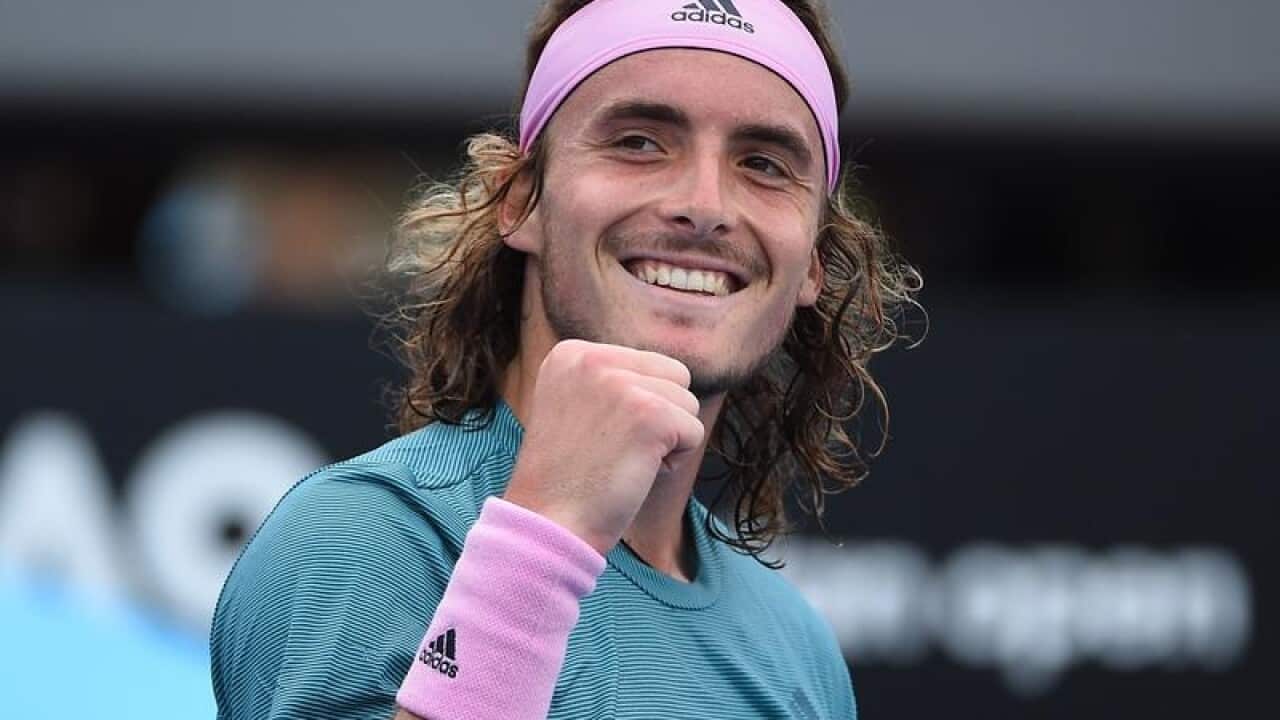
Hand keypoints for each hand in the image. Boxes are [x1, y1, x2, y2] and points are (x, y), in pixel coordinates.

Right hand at [503, 339, 704, 554]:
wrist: (547, 524)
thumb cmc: (566, 478)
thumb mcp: (574, 406)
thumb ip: (611, 380)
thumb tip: (671, 372)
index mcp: (570, 353)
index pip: (647, 363)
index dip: (636, 408)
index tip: (594, 436)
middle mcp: (592, 358)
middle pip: (674, 376)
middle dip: (659, 417)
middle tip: (613, 450)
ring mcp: (620, 383)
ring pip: (687, 403)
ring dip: (666, 440)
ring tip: (620, 461)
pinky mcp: (649, 413)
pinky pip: (694, 431)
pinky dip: (674, 461)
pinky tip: (634, 472)